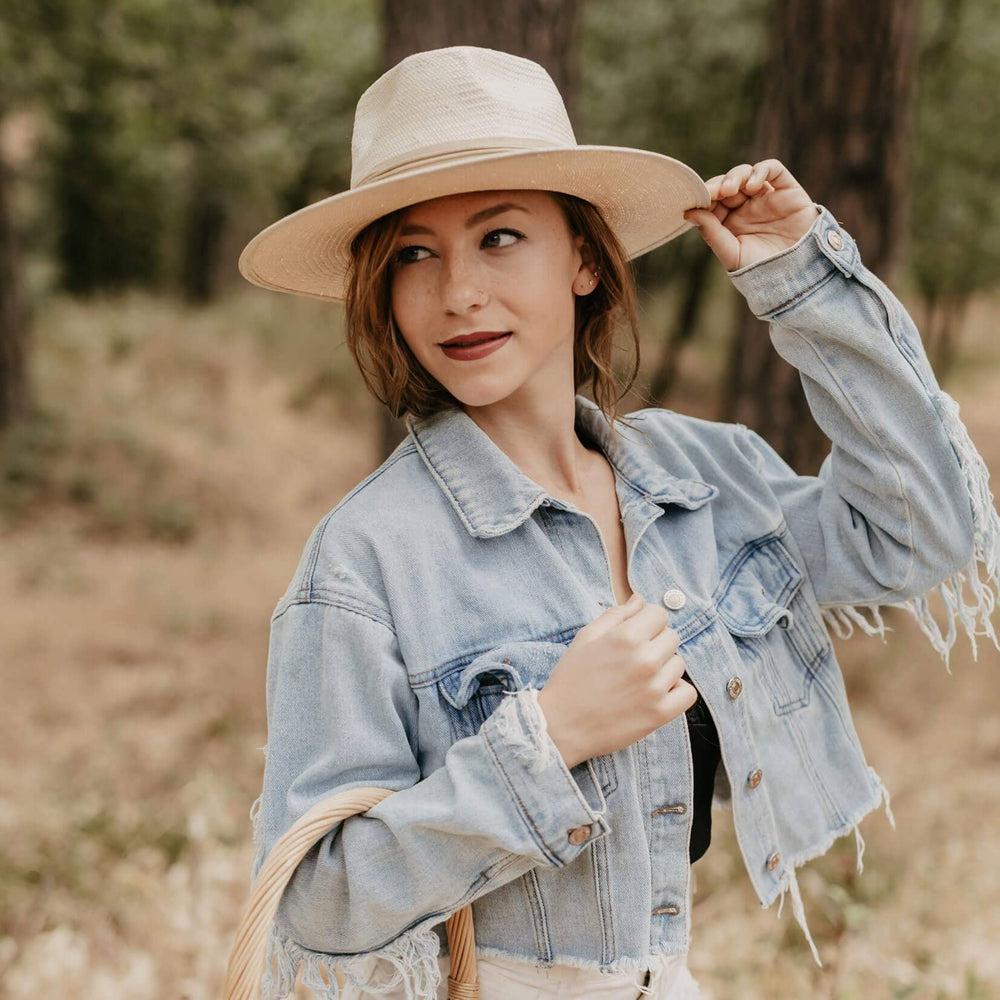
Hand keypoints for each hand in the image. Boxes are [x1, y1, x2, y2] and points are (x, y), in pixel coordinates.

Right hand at [537, 593, 697, 769]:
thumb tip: (640, 600)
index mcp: (626, 637)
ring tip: (641, 678)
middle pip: (672, 637)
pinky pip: (687, 693)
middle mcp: (645, 660)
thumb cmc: (571, 679)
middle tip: (635, 658)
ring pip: (679, 664)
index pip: (659, 614)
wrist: (562, 725)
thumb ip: (616, 615)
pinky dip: (676, 691)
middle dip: (656, 642)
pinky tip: (657, 693)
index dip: (648, 621)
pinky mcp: (660, 713)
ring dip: (664, 668)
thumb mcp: (586, 638)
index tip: (638, 633)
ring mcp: (655, 688)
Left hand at [683, 158, 820, 271]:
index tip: (698, 200)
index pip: (713, 200)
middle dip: (718, 185)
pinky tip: (752, 186)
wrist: (796, 273)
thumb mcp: (731, 253)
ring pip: (746, 173)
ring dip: (735, 176)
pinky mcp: (786, 189)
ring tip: (730, 190)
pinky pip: (772, 169)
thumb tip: (688, 212)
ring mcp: (766, 196)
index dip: (705, 196)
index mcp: (729, 221)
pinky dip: (760, 171)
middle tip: (714, 193)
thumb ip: (711, 233)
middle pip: (727, 183)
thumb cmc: (762, 268)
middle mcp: (746, 206)